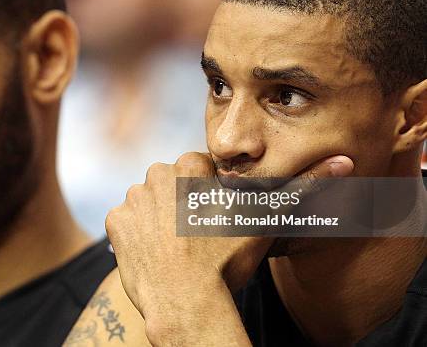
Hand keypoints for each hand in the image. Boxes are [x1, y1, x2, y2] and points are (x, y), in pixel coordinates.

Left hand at [106, 152, 353, 343]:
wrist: (186, 300)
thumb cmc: (226, 260)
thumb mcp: (266, 220)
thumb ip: (303, 187)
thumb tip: (345, 160)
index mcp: (189, 165)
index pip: (200, 173)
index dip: (210, 199)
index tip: (215, 222)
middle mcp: (155, 173)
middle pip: (173, 186)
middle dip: (183, 205)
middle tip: (197, 237)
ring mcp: (132, 198)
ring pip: (151, 203)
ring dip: (160, 219)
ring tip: (178, 247)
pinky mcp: (115, 222)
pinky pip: (128, 222)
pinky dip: (139, 235)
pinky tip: (157, 253)